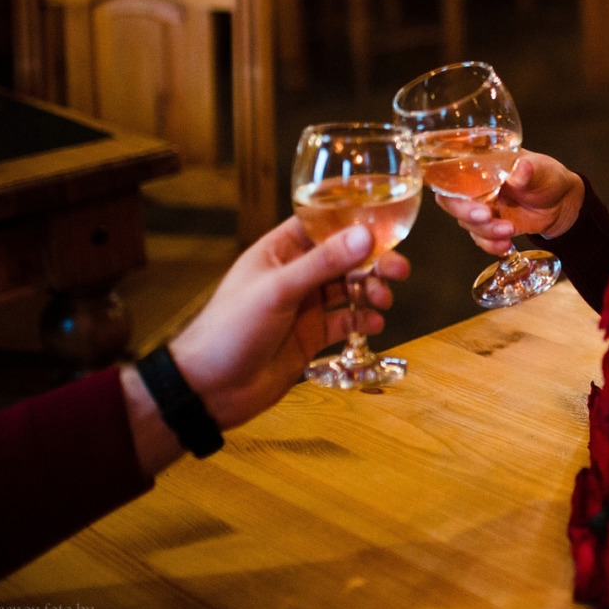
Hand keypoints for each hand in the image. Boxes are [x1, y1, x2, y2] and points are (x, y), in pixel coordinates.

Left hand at [168, 217, 409, 430]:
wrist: (209, 389)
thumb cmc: (232, 329)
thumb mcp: (279, 289)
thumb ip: (324, 262)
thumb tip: (367, 235)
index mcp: (280, 251)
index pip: (322, 223)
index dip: (354, 219)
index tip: (386, 220)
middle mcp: (295, 274)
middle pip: (344, 257)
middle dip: (373, 261)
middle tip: (399, 270)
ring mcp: (305, 306)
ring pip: (348, 289)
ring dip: (370, 291)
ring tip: (383, 301)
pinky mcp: (312, 336)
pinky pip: (345, 322)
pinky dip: (363, 320)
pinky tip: (374, 324)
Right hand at [437, 150, 584, 255]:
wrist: (561, 205)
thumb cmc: (548, 178)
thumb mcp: (543, 171)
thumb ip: (530, 171)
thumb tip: (521, 168)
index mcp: (483, 165)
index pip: (452, 171)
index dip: (449, 185)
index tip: (466, 196)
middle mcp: (477, 187)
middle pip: (452, 201)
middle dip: (466, 212)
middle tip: (487, 216)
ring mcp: (482, 208)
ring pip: (467, 223)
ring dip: (485, 230)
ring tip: (510, 229)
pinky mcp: (490, 227)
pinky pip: (481, 239)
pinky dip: (491, 245)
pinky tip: (505, 245)